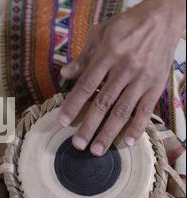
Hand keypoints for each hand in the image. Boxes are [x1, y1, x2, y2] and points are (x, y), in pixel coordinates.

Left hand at [58, 0, 185, 155]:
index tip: (62, 121)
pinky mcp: (156, 86)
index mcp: (108, 54)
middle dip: (89, 126)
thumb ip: (83, 57)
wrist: (163, 18)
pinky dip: (137, 127)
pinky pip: (145, 110)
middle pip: (103, 103)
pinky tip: (127, 142)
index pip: (87, 85)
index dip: (73, 104)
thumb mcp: (100, 34)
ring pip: (123, 111)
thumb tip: (65, 74)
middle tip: (77, 144)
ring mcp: (142, 79)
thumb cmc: (127, 26)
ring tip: (97, 150)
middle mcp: (125, 69)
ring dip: (109, 133)